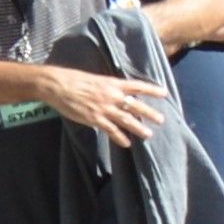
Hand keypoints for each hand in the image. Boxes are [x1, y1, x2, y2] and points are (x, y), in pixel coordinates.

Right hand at [39, 63, 174, 145]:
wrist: (58, 85)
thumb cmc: (74, 79)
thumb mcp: (96, 79)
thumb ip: (109, 87)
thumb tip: (118, 93)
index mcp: (113, 83)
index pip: (138, 86)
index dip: (152, 90)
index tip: (164, 93)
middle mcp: (112, 96)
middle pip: (136, 105)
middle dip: (150, 113)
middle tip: (161, 120)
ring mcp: (104, 108)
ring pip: (127, 120)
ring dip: (138, 128)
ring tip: (148, 134)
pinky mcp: (95, 119)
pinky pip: (111, 130)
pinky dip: (120, 138)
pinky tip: (127, 143)